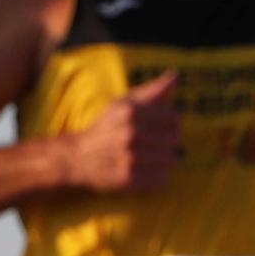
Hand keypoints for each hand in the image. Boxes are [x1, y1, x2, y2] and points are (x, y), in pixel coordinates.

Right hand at [62, 71, 180, 192]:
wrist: (78, 157)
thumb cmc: (107, 127)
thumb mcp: (124, 103)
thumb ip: (153, 90)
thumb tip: (176, 76)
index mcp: (130, 112)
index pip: (174, 118)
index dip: (171, 122)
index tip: (161, 125)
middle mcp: (130, 134)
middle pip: (175, 139)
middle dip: (168, 140)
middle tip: (155, 142)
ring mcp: (130, 158)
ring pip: (171, 159)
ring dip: (164, 159)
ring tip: (149, 156)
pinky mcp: (129, 180)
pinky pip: (162, 178)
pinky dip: (158, 175)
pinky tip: (145, 169)